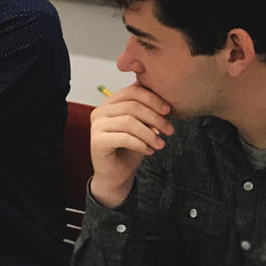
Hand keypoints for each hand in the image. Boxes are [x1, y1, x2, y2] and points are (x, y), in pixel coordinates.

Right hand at [89, 83, 173, 208]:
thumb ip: (148, 114)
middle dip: (155, 118)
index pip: (132, 91)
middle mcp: (100, 111)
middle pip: (132, 106)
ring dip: (150, 134)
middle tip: (169, 130)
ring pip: (129, 122)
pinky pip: (124, 137)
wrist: (116, 174)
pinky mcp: (97, 141)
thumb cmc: (129, 149)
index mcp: (110, 103)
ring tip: (161, 144)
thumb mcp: (142, 127)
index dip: (153, 99)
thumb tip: (164, 107)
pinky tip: (149, 151)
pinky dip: (140, 144)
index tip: (168, 111)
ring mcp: (96, 125)